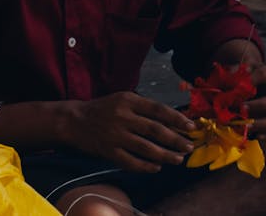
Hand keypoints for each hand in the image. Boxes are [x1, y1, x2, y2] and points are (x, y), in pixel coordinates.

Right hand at [68, 92, 195, 172]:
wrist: (74, 120)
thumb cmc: (104, 109)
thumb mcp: (123, 99)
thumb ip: (145, 108)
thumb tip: (173, 120)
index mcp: (129, 100)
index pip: (158, 110)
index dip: (177, 119)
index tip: (191, 126)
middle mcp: (123, 117)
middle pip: (155, 130)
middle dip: (175, 139)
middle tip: (189, 146)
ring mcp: (115, 135)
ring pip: (145, 148)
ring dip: (165, 155)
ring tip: (178, 159)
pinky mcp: (108, 151)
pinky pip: (130, 161)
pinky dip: (145, 166)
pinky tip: (157, 167)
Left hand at [244, 64, 265, 141]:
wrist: (253, 88)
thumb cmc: (247, 77)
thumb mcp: (242, 68)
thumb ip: (237, 69)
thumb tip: (230, 76)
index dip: (252, 80)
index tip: (237, 84)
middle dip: (260, 107)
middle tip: (242, 109)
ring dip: (261, 125)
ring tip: (245, 126)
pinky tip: (257, 135)